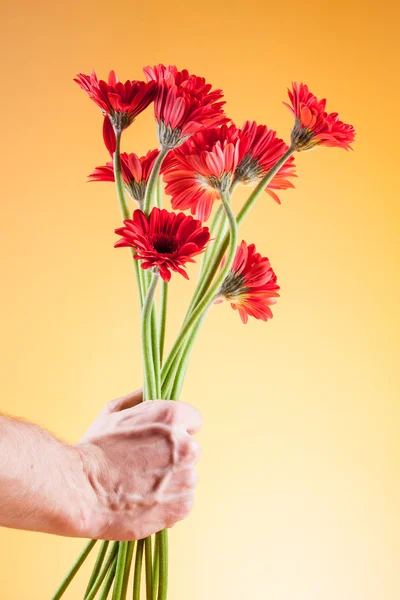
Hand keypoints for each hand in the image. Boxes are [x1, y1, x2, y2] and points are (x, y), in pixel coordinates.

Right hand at [76, 390, 202, 540]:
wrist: (82, 490)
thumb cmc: (95, 449)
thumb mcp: (113, 411)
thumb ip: (139, 398)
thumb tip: (151, 388)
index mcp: (173, 417)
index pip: (194, 420)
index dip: (176, 429)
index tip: (162, 439)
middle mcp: (186, 445)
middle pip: (191, 450)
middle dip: (174, 456)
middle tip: (145, 464)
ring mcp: (186, 477)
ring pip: (187, 477)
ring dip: (171, 480)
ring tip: (142, 484)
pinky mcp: (183, 505)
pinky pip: (183, 500)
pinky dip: (169, 503)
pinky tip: (146, 499)